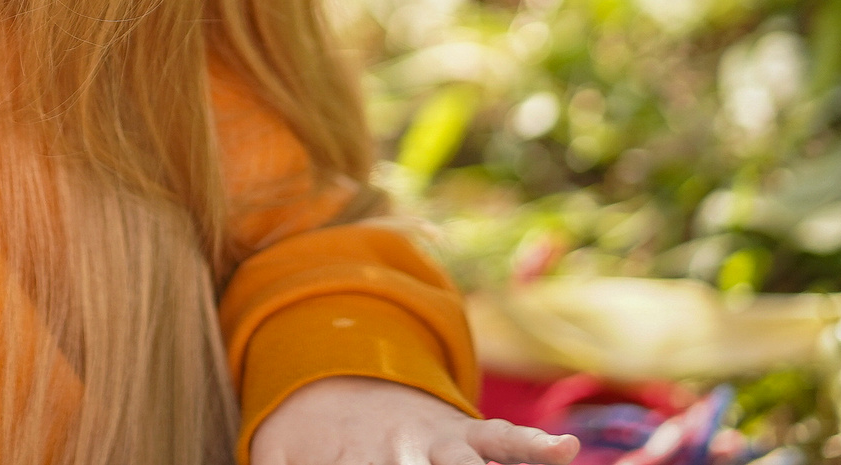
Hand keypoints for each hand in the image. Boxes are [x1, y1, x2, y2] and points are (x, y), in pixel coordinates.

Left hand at [251, 376, 578, 464]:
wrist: (330, 383)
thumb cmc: (301, 437)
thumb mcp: (276, 454)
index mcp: (348, 462)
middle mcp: (396, 455)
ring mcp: (434, 443)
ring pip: (467, 463)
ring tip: (539, 462)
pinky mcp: (465, 434)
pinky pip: (501, 437)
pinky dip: (532, 444)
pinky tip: (563, 450)